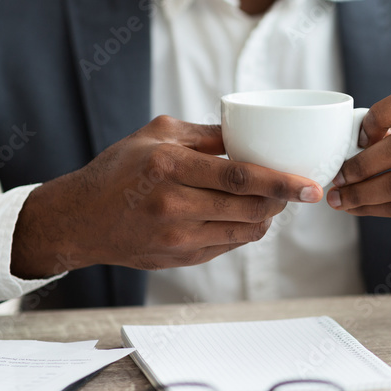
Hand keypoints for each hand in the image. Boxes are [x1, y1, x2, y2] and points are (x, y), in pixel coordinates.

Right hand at [11, 116, 322, 278]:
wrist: (79, 220)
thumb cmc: (119, 169)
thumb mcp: (156, 135)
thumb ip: (206, 135)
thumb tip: (250, 132)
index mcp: (169, 166)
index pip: (239, 177)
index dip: (281, 182)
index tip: (311, 186)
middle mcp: (173, 205)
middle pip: (249, 208)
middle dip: (282, 200)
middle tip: (298, 189)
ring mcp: (177, 238)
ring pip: (245, 231)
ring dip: (267, 217)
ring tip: (272, 200)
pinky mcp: (181, 259)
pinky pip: (229, 245)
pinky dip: (246, 230)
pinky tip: (245, 215)